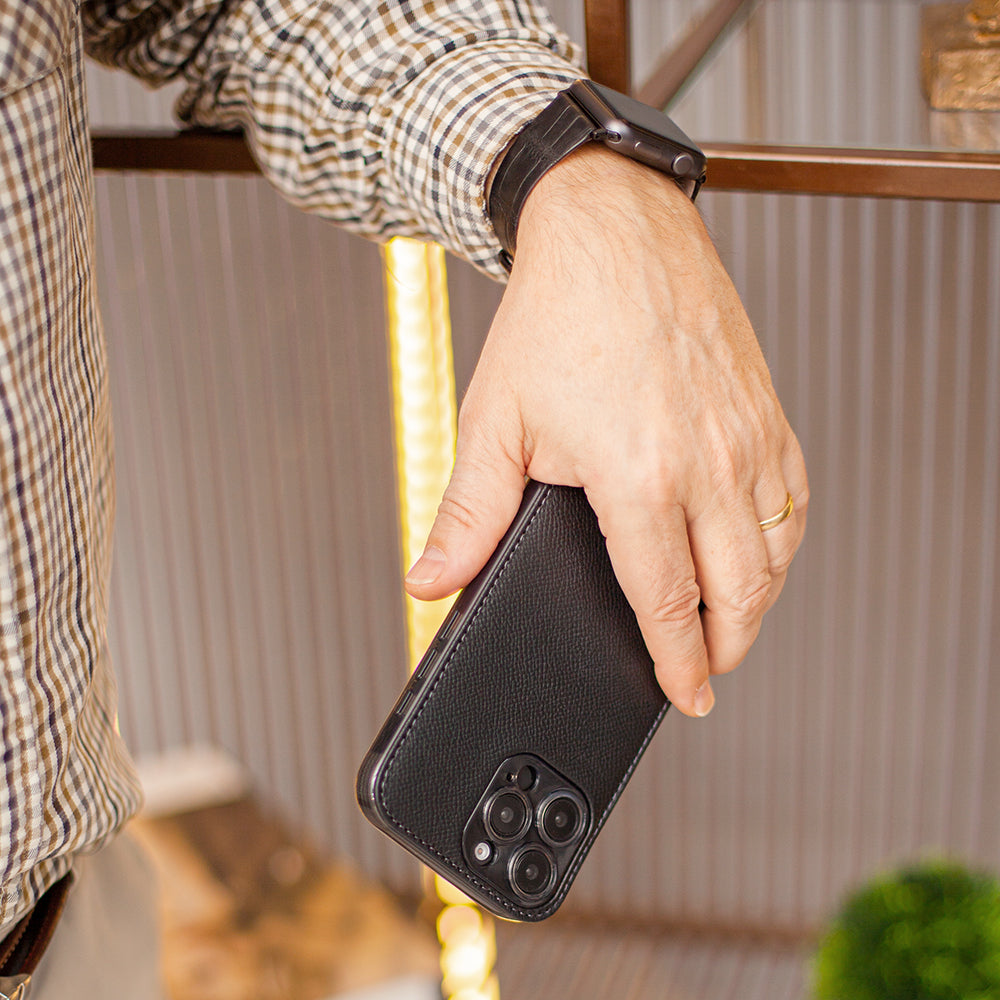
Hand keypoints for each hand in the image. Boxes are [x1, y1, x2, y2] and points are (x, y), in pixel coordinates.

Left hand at [404, 145, 807, 717]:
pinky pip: (795, 497)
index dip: (678, 662)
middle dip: (726, 647)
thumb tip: (431, 578)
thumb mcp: (496, 421)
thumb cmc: (556, 317)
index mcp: (639, 476)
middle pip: (741, 592)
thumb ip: (469, 513)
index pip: (669, 601)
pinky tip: (760, 551)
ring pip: (777, 552)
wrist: (612, 231)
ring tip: (732, 624)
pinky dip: (783, 542)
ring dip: (759, 602)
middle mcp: (708, 462)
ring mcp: (748, 435)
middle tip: (707, 671)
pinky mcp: (768, 410)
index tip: (686, 694)